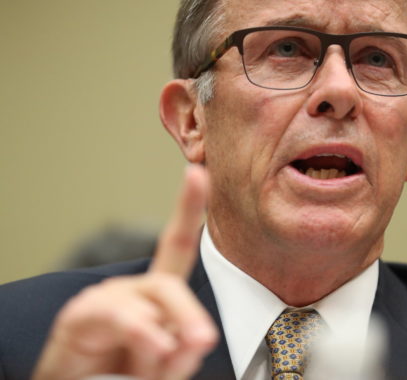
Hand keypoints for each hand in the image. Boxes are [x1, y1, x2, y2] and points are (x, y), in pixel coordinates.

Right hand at [33, 164, 217, 379]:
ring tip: (151, 367)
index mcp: (157, 297)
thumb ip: (182, 352)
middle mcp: (132, 289)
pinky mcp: (80, 315)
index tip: (197, 172)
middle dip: (188, 312)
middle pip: (168, 282)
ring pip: (147, 302)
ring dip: (157, 340)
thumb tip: (199, 335)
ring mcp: (105, 298)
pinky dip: (137, 331)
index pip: (178, 246)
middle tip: (202, 340)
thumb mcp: (164, 371)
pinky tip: (150, 346)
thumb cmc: (125, 379)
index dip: (188, 208)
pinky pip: (115, 314)